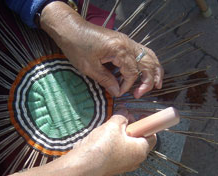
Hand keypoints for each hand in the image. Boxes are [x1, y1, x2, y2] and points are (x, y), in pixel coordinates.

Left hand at [41, 1, 163, 97]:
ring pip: (148, 55)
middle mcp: (127, 43)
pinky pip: (141, 51)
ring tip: (157, 84)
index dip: (128, 86)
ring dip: (154, 70)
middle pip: (147, 63)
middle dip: (148, 80)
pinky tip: (147, 70)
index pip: (132, 72)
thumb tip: (117, 92)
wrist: (70, 28)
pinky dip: (147, 62)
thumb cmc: (77, 46)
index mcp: (119, 50)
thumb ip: (105, 80)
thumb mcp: (89, 67)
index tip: (119, 93)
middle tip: (141, 94)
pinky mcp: (123, 41)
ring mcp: (126, 41)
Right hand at [69, 109, 155, 175]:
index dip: (145, 124)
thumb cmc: (102, 146)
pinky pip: (118, 154)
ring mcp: (124, 166)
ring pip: (127, 148)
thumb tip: (124, 112)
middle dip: (131, 129)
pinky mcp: (113, 168)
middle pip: (139, 141)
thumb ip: (122, 117)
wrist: (83, 165)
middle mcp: (136, 160)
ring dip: (121, 137)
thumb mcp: (113, 125)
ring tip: (109, 130)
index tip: (137, 117)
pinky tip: (103, 140)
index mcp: (141, 150)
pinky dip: (114, 146)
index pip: (152, 135)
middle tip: (121, 122)